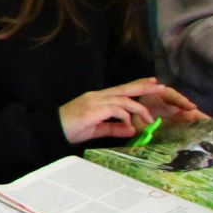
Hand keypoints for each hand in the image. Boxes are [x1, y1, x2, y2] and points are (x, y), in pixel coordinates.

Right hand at [60, 78, 203, 142]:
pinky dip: (126, 117)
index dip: (136, 85)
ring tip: (148, 120)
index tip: (151, 83)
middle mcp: (96, 96)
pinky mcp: (93, 110)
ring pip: (124, 100)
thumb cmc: (70, 129)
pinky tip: (128, 125)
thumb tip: (132, 130)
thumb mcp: (96, 129)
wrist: (52, 130)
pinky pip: (116, 110)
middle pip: (125, 89)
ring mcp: (94, 102)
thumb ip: (114, 128)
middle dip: (144, 88)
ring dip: (138, 109)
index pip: (120, 89)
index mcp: (96, 98)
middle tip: (161, 87)